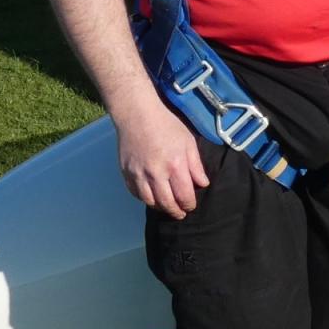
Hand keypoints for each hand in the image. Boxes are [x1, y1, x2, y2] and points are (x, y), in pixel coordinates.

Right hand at [113, 97, 208, 217]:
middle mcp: (156, 173)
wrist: (138, 115)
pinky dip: (145, 198)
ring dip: (160, 207)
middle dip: (175, 211)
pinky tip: (152, 197)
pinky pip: (136, 193)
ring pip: (150, 201)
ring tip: (167, 207)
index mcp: (175, 165)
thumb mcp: (188, 142)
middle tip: (180, 213)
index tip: (191, 206)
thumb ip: (196, 166)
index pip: (184, 195)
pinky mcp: (126, 172)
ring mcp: (138, 174)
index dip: (189, 204)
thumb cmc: (167, 126)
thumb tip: (202, 184)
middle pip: (166, 203)